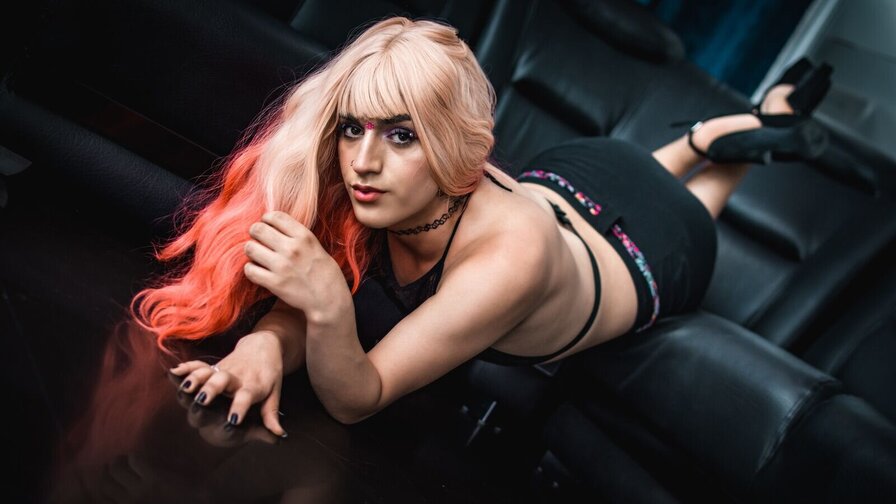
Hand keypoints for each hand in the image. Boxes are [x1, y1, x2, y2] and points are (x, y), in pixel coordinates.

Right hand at [170, 330, 287, 436]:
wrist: (263, 345)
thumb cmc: (270, 373)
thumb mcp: (274, 393)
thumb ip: (271, 414)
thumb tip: (279, 436)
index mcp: (254, 385)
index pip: (247, 396)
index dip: (240, 407)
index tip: (233, 420)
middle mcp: (237, 377)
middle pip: (223, 381)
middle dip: (212, 390)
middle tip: (202, 400)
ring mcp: (223, 370)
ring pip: (207, 373)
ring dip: (195, 379)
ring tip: (186, 388)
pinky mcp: (214, 367)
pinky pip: (198, 366)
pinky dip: (187, 368)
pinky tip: (174, 372)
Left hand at [243, 211, 350, 319]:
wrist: (329, 300)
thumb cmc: (324, 273)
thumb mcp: (316, 246)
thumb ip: (297, 236)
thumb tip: (274, 226)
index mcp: (304, 236)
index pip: (275, 216)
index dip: (266, 218)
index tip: (266, 224)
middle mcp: (292, 249)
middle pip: (258, 229)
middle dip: (255, 232)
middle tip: (258, 239)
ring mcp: (282, 266)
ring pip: (250, 248)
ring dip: (251, 250)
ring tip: (257, 255)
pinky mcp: (275, 283)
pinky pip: (250, 270)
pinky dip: (251, 269)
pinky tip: (258, 270)